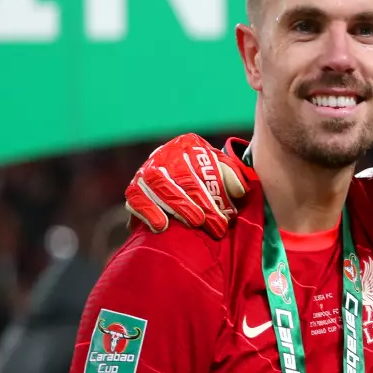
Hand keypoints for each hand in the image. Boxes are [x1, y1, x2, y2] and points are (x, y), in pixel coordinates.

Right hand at [124, 134, 252, 238]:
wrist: (179, 180)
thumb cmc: (205, 178)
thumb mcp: (221, 172)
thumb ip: (232, 177)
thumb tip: (239, 190)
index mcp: (189, 145)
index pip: (200, 169)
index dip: (211, 195)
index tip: (223, 219)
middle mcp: (165, 153)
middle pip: (179, 177)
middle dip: (196, 203)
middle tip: (209, 224)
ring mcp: (146, 170)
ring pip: (157, 185)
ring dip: (174, 207)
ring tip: (190, 225)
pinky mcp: (133, 187)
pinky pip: (135, 198)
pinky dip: (147, 212)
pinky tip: (161, 227)